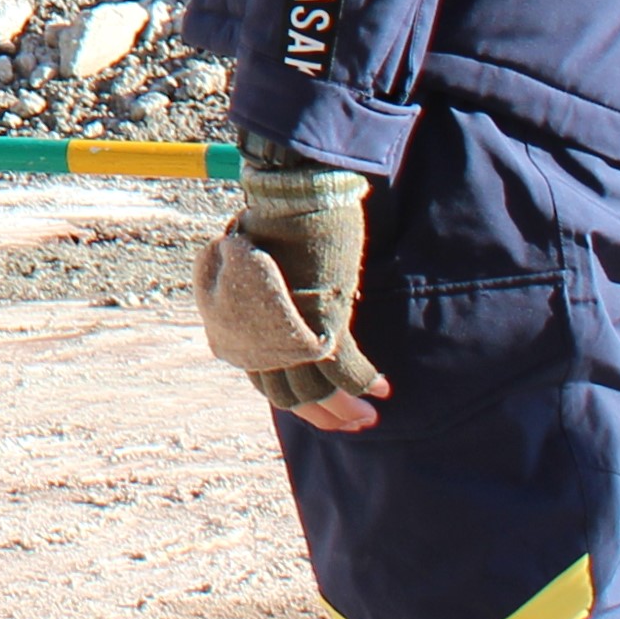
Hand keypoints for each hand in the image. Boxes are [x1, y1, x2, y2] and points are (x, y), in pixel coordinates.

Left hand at [193, 153, 387, 429]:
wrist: (291, 195)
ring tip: (368, 417)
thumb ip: (267, 301)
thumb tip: (286, 320)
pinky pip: (345, 370)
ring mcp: (287, 331)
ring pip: (316, 391)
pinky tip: (383, 389)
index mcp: (237, 322)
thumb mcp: (260, 267)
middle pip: (287, 394)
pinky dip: (365, 383)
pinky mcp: (320, 322)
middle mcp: (256, 335)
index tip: (317, 406)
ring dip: (345, 409)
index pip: (262, 377)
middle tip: (349, 423)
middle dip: (321, 414)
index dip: (292, 397)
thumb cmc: (276, 220)